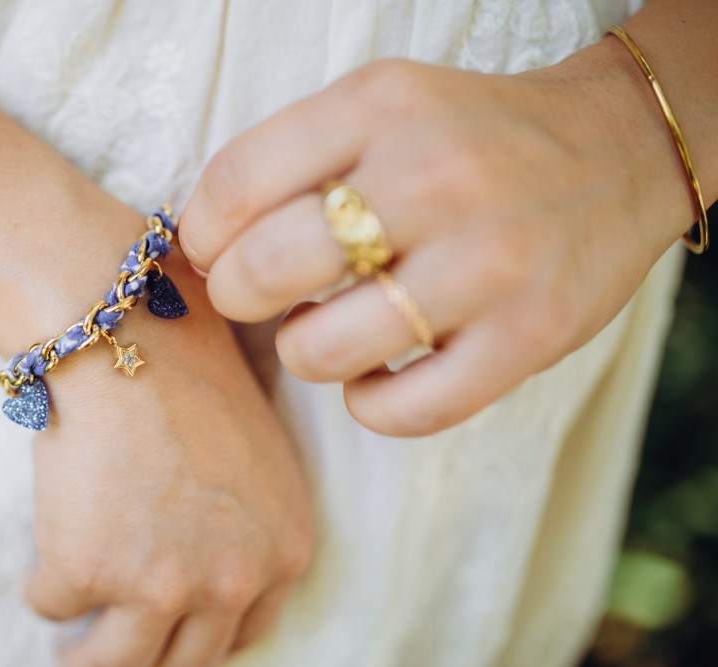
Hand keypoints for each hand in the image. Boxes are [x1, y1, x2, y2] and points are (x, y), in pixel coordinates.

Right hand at [23, 257, 313, 666]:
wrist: (125, 333)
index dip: (203, 638)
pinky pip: (53, 605)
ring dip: (88, 665)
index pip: (247, 632)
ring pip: (117, 663)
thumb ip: (245, 525)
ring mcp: (160, 584)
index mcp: (283, 551)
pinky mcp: (88, 573)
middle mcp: (231, 580)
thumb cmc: (185, 371)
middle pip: (185, 663)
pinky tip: (41, 569)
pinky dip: (43, 592)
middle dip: (146, 664)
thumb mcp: (255, 456)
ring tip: (70, 660)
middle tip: (111, 658)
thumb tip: (207, 569)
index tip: (172, 636)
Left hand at [178, 46, 692, 436]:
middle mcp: (432, 177)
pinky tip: (372, 377)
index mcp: (380, 106)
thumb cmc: (469, 138)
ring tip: (322, 330)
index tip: (211, 250)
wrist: (617, 151)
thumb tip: (202, 244)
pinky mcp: (528, 336)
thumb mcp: (380, 105)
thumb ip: (293, 157)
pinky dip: (366, 405)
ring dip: (301, 351)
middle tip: (253, 294)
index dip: (200, 234)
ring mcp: (485, 261)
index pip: (236, 184)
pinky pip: (404, 410)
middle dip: (236, 295)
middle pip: (265, 269)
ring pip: (323, 349)